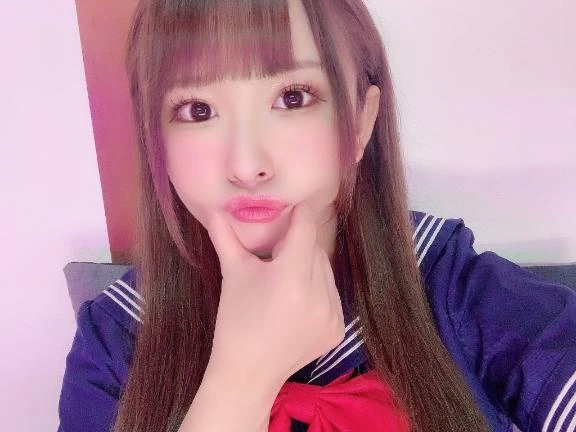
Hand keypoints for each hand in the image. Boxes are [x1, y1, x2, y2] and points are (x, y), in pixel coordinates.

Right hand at [205, 202, 344, 388]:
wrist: (248, 372)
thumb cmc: (236, 319)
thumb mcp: (233, 274)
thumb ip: (225, 237)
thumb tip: (213, 208)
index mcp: (292, 276)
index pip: (306, 229)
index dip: (299, 215)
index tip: (292, 209)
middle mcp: (318, 294)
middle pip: (316, 250)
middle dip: (299, 246)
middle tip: (278, 252)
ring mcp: (332, 314)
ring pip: (326, 272)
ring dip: (310, 268)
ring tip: (286, 282)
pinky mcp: (337, 330)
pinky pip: (332, 297)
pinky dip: (318, 293)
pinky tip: (296, 304)